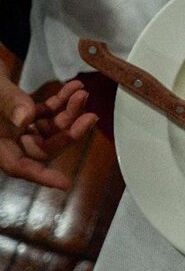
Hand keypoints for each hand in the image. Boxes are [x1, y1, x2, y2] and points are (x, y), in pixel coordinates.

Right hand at [0, 67, 97, 189]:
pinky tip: (74, 87)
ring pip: (49, 129)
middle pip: (42, 146)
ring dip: (69, 113)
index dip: (41, 176)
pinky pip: (46, 113)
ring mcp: (15, 124)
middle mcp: (5, 137)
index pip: (17, 166)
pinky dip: (61, 102)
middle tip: (90, 116)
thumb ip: (8, 103)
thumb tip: (26, 119)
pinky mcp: (22, 110)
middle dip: (68, 133)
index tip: (65, 183)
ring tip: (82, 94)